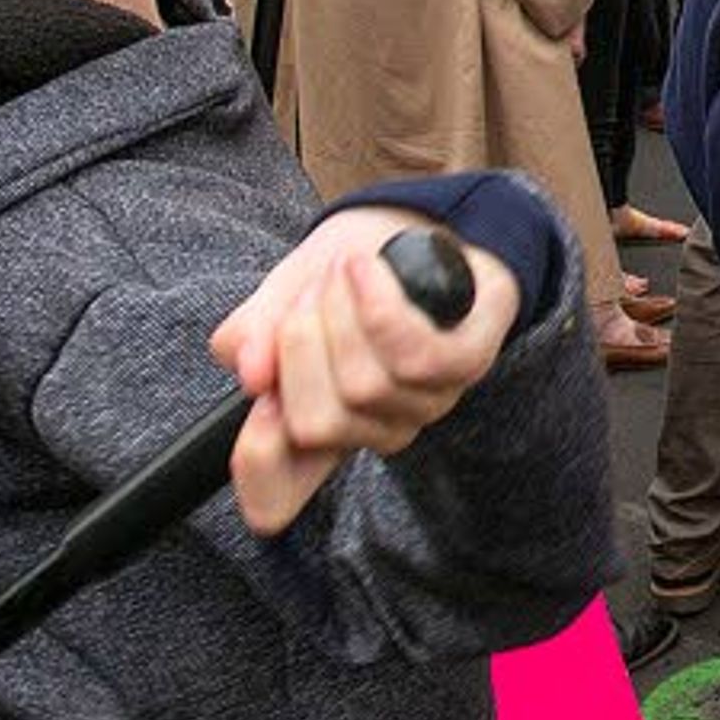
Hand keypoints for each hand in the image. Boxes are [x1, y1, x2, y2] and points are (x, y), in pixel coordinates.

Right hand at [212, 209, 523, 536]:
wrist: (412, 222)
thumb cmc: (344, 276)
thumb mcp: (280, 297)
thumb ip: (253, 336)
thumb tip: (251, 373)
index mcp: (319, 427)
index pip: (279, 497)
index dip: (259, 469)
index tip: (258, 406)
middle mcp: (375, 430)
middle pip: (316, 424)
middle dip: (297, 344)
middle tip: (308, 294)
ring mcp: (426, 403)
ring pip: (364, 386)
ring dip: (338, 312)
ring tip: (343, 269)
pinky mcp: (468, 364)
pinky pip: (414, 356)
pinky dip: (379, 303)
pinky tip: (367, 269)